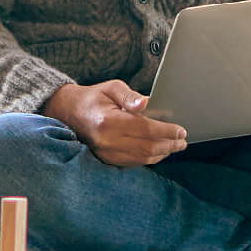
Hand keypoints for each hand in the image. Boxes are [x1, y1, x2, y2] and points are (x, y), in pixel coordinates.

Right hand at [43, 80, 187, 166]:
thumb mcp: (111, 88)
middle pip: (147, 147)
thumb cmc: (92, 98)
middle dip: (169, 144)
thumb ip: (129, 95)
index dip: (166, 131)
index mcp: (109, 122)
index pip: (145, 129)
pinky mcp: (106, 160)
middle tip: (182, 141)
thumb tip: (146, 103)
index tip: (180, 130)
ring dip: (162, 153)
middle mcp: (108, 141)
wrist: (68, 112)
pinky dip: (149, 158)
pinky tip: (158, 152)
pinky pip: (133, 163)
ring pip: (142, 158)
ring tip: (174, 146)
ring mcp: (106, 153)